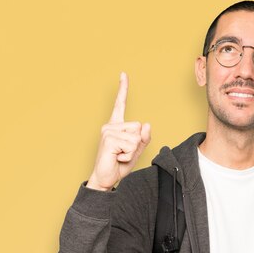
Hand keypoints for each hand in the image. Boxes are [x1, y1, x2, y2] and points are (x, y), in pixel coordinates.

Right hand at [87, 72, 150, 190]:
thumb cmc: (119, 165)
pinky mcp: (109, 140)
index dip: (123, 89)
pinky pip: (131, 145)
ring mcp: (108, 131)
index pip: (121, 104)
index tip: (123, 74)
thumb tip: (147, 124)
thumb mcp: (136, 151)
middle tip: (123, 153)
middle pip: (139, 127)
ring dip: (132, 151)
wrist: (106, 179)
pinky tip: (117, 158)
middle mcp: (110, 125)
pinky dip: (128, 155)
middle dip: (137, 143)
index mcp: (116, 126)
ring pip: (136, 137)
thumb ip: (144, 138)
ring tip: (120, 156)